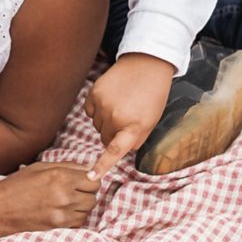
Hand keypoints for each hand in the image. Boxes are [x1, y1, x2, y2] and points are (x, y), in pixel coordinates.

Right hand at [0, 161, 99, 238]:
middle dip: (86, 192)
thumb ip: (66, 166)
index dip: (90, 178)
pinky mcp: (57, 227)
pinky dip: (75, 217)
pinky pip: (78, 222)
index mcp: (60, 177)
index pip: (94, 180)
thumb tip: (87, 168)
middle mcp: (64, 196)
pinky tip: (61, 211)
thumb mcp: (38, 167)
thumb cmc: (15, 186)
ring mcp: (61, 214)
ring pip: (87, 210)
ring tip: (65, 200)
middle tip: (73, 190)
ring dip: (81, 205)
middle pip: (93, 196)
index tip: (83, 179)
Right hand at [85, 52, 174, 177]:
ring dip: (105, 122)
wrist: (147, 64)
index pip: (115, 150)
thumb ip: (137, 138)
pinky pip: (89, 112)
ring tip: (120, 106)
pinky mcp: (94, 93)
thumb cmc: (153, 94)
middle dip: (113, 135)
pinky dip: (96, 110)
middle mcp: (116, 117)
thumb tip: (121, 149)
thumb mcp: (152, 120)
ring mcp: (103, 104)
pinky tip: (109, 100)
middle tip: (125, 121)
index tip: (91, 177)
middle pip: (105, 139)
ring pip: (96, 126)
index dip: (102, 165)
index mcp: (134, 125)